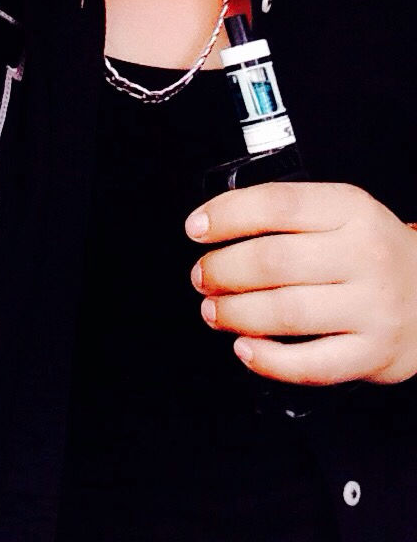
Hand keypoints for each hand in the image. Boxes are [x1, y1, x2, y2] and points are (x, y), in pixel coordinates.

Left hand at [184, 181, 416, 384]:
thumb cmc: (373, 251)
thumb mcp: (343, 212)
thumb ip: (291, 213)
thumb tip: (218, 222)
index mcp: (351, 210)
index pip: (277, 204)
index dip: (226, 216)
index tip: (196, 228)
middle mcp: (364, 255)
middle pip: (273, 261)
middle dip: (221, 270)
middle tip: (202, 276)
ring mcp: (372, 307)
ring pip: (285, 313)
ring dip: (235, 314)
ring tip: (214, 310)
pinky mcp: (373, 354)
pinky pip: (310, 365)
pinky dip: (268, 360)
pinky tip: (245, 349)